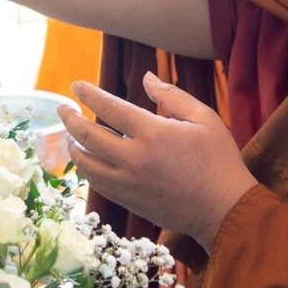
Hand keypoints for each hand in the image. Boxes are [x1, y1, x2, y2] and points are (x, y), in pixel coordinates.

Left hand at [62, 72, 257, 251]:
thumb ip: (171, 96)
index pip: (108, 107)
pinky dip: (87, 169)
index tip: (76, 86)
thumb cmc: (219, 161)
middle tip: (63, 108)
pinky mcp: (129, 201)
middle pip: (88, 135)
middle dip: (70, 119)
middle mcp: (134, 159)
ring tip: (71, 136)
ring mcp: (128, 183)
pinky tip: (88, 161)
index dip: (88, 94)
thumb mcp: (204, 118)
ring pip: (87, 164)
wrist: (224, 210)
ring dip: (74, 146)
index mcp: (152, 133)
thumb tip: (146, 77)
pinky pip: (97, 183)